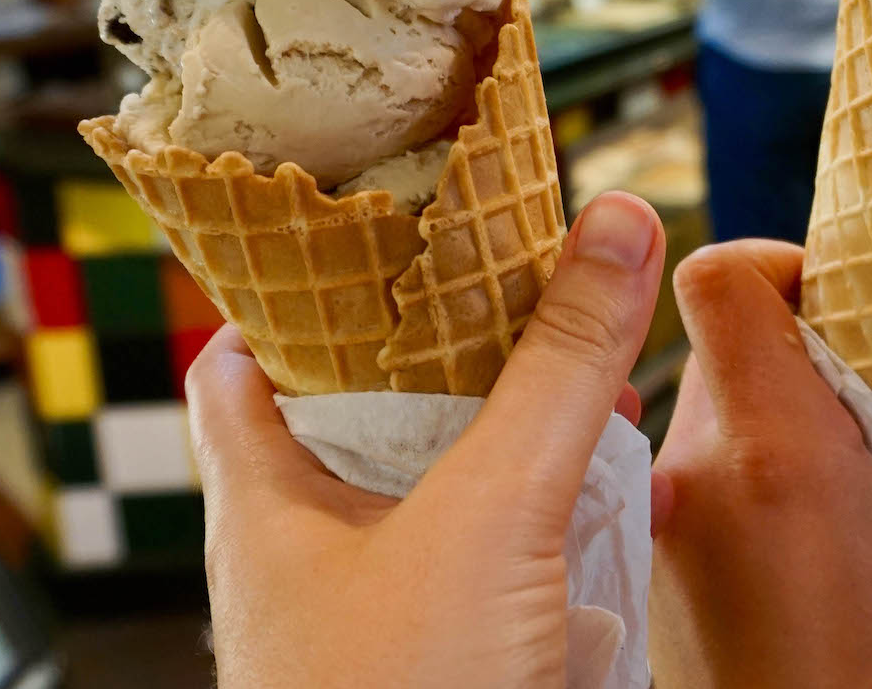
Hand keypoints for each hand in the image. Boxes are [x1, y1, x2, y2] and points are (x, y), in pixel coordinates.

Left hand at [190, 192, 666, 688]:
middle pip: (371, 406)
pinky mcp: (455, 649)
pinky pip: (501, 555)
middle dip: (462, 346)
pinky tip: (619, 491)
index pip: (252, 354)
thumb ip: (556, 369)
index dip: (313, 283)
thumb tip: (618, 225)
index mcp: (270, 499)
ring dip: (525, 429)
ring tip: (598, 377)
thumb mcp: (489, 511)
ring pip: (450, 482)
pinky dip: (557, 510)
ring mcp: (386, 604)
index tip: (395, 228)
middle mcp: (318, 548)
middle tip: (529, 287)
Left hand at [650, 241, 871, 688]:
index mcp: (772, 450)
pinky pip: (705, 463)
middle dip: (810, 348)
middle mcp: (697, 469)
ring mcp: (669, 513)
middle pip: (728, 338)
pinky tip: (817, 528)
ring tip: (858, 481)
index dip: (781, 260)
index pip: (722, 277)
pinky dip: (761, 463)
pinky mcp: (661, 552)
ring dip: (788, 412)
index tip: (842, 297)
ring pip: (718, 401)